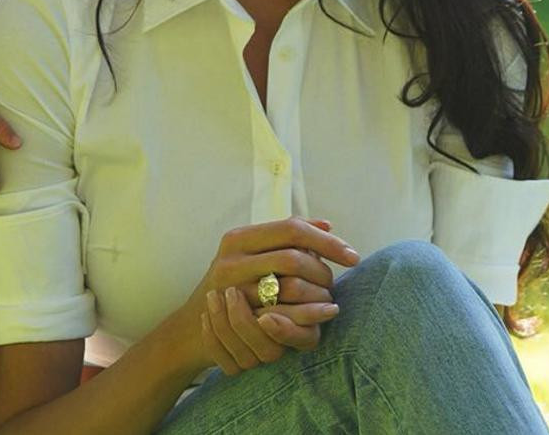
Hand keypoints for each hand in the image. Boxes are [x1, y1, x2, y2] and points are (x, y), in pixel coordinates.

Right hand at [183, 217, 358, 375]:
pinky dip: (306, 315)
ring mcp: (232, 290)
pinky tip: (318, 317)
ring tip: (328, 299)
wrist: (196, 325)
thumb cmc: (233, 283)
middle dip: (323, 270)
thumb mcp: (252, 253)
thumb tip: (327, 224)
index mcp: (238, 238)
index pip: (292, 228)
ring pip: (290, 286)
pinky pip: (282, 314)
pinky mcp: (236, 318)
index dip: (326, 241)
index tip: (353, 256)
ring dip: (317, 293)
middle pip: (294, 256)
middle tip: (335, 282)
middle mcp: (231, 260)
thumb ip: (287, 237)